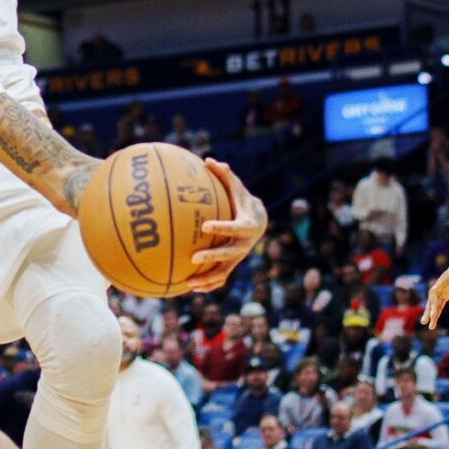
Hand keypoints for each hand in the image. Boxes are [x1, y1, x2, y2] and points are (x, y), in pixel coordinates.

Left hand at [183, 158, 264, 290]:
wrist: (259, 220)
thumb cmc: (241, 199)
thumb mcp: (236, 187)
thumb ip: (224, 175)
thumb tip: (208, 160)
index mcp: (248, 225)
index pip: (235, 228)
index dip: (222, 228)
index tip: (205, 226)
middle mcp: (245, 244)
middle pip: (230, 254)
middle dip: (213, 257)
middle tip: (194, 257)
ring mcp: (239, 257)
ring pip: (225, 271)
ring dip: (208, 278)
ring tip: (189, 282)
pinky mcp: (232, 264)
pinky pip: (221, 278)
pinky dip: (208, 285)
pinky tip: (190, 288)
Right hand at [424, 251, 448, 330]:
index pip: (445, 277)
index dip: (439, 283)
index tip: (433, 290)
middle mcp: (445, 279)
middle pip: (436, 292)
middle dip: (432, 304)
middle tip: (431, 315)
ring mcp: (444, 286)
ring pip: (434, 300)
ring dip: (429, 311)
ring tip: (425, 323)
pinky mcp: (446, 292)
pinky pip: (439, 304)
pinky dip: (435, 312)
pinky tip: (432, 323)